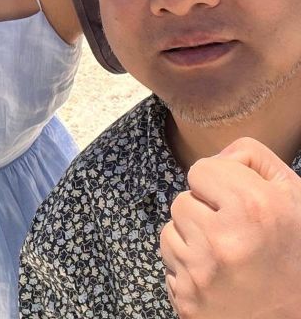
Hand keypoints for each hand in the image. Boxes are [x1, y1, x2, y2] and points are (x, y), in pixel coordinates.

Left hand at [160, 137, 300, 317]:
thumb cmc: (296, 254)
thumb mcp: (293, 196)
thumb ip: (253, 158)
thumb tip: (218, 156)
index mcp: (254, 208)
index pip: (200, 170)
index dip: (219, 184)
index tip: (238, 204)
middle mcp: (224, 241)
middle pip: (182, 201)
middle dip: (204, 214)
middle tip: (236, 236)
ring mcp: (202, 275)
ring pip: (171, 231)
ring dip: (193, 240)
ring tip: (228, 257)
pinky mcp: (186, 302)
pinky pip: (170, 265)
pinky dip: (188, 269)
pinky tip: (218, 278)